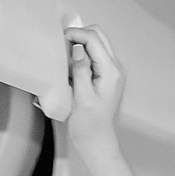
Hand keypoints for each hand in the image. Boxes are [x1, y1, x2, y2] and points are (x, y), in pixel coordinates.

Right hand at [62, 25, 126, 158]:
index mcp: (111, 72)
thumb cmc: (89, 125)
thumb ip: (81, 71)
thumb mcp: (82, 98)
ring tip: (64, 56)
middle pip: (98, 36)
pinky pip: (92, 56)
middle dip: (79, 35)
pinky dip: (80, 54)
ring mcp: (110, 71)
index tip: (59, 39)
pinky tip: (70, 66)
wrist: (97, 141)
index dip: (76, 34)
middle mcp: (114, 68)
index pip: (94, 39)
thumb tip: (78, 49)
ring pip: (95, 44)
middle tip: (61, 45)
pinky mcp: (103, 76)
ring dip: (79, 44)